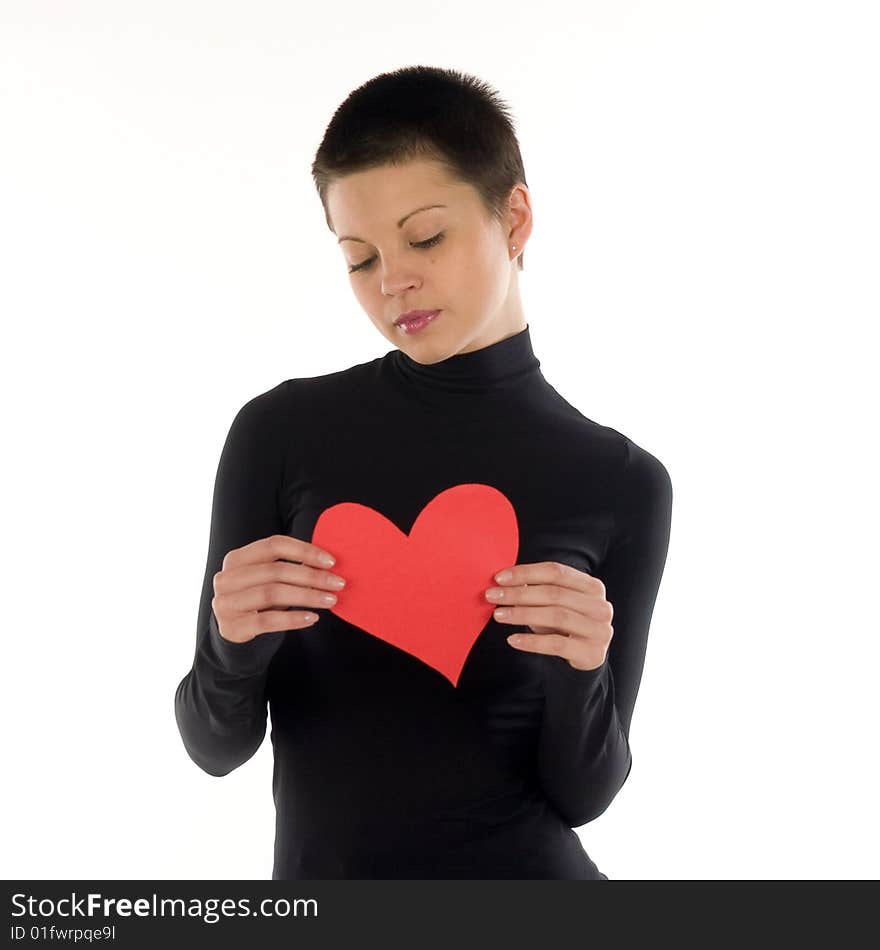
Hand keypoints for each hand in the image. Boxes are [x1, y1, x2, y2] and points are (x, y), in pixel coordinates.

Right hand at [212, 535, 346, 642]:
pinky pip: (268, 621)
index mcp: (237, 558)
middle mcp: (226, 578)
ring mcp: (226, 603)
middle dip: (312, 576)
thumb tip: (327, 563)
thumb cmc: (257, 601)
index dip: (305, 550)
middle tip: (338, 583)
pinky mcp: (232, 627)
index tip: (331, 561)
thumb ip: (288, 567)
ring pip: (272, 593)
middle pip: (276, 571)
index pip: (274, 545)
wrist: (233, 634)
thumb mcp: (267, 580)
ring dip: (307, 596)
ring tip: (330, 600)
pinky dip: (293, 619)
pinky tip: (313, 618)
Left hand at [485, 561, 612, 670]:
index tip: (499, 578)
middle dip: (519, 593)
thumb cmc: (566, 625)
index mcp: (592, 586)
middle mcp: (600, 606)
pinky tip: (512, 639)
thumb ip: (536, 590)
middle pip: (555, 593)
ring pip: (556, 616)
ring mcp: (599, 630)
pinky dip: (532, 642)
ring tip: (499, 615)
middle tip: (492, 596)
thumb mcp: (555, 604)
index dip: (526, 572)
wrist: (586, 657)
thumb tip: (502, 581)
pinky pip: (557, 644)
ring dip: (523, 614)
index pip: (556, 572)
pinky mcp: (592, 653)